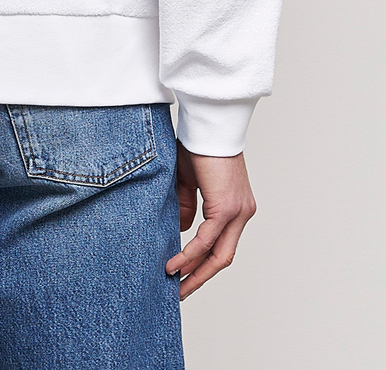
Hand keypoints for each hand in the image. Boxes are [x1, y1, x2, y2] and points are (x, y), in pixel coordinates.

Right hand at [166, 139, 257, 299]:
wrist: (209, 125)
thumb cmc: (198, 145)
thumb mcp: (189, 180)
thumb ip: (188, 205)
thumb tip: (184, 231)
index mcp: (237, 207)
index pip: (222, 243)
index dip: (204, 262)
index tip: (186, 274)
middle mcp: (242, 213)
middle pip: (224, 257)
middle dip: (202, 277)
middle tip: (181, 292)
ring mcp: (238, 212)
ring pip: (219, 254)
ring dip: (196, 272)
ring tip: (176, 285)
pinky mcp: (227, 208)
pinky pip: (207, 240)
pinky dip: (190, 254)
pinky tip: (175, 264)